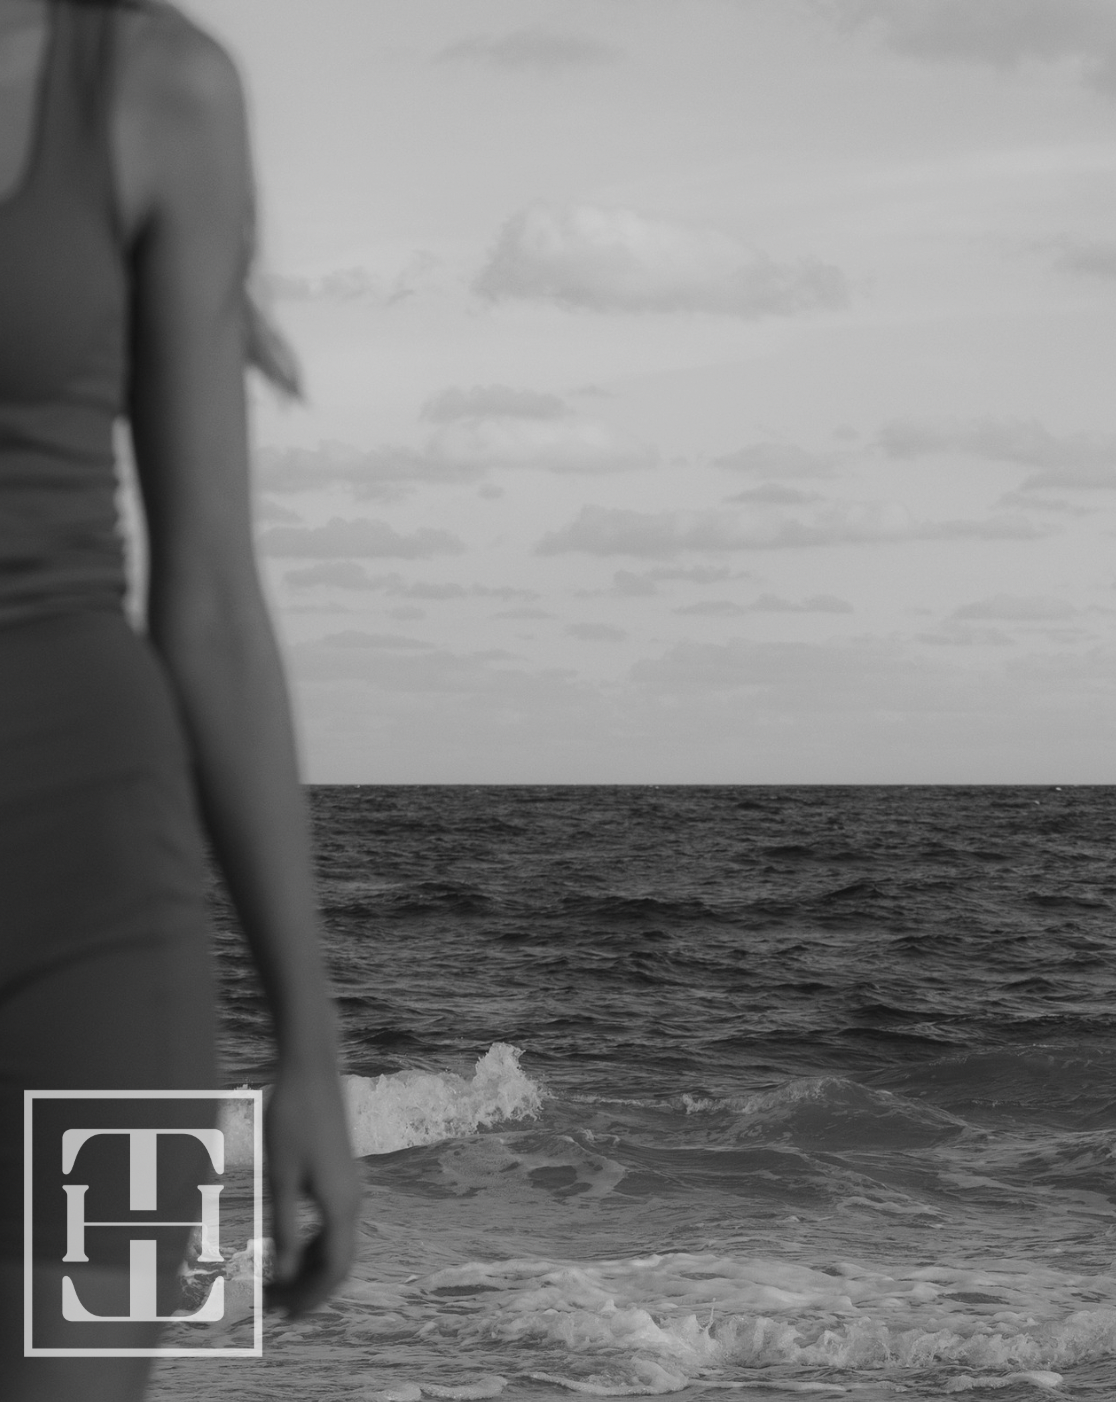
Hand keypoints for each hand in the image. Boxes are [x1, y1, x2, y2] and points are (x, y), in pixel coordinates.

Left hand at [263, 1064, 359, 1317]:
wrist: (311, 1071)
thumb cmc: (291, 1120)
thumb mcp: (281, 1178)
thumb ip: (283, 1230)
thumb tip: (286, 1279)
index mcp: (340, 1205)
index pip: (333, 1270)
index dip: (309, 1299)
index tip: (279, 1317)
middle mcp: (352, 1200)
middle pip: (338, 1262)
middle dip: (309, 1290)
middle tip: (273, 1308)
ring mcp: (349, 1187)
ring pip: (336, 1244)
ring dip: (309, 1269)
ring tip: (275, 1284)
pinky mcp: (340, 1175)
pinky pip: (332, 1225)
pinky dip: (312, 1246)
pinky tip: (288, 1248)